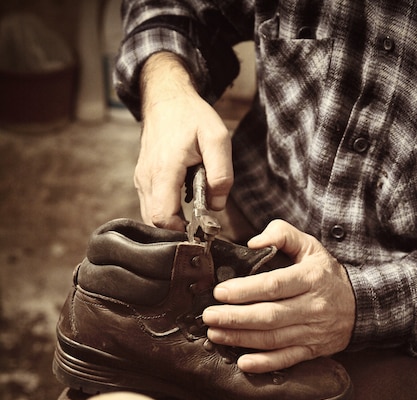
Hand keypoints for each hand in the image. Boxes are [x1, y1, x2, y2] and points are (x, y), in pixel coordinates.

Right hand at [135, 53, 232, 230]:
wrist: (166, 98)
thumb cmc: (191, 116)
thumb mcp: (217, 138)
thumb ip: (221, 174)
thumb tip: (217, 205)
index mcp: (165, 169)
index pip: (163, 216)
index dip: (180, 230)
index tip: (198, 228)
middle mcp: (147, 178)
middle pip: (155, 222)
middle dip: (176, 229)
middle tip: (198, 224)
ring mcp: (141, 179)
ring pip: (150, 216)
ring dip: (170, 220)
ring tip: (192, 213)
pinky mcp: (141, 179)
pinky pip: (150, 205)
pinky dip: (165, 210)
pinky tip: (182, 202)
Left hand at [203, 219, 355, 371]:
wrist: (362, 306)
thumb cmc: (327, 274)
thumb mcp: (310, 246)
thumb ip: (282, 235)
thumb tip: (253, 242)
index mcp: (310, 279)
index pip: (274, 285)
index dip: (245, 290)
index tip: (220, 292)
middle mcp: (312, 307)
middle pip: (270, 315)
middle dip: (235, 317)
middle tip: (209, 316)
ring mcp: (312, 331)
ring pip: (273, 339)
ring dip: (241, 338)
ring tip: (215, 333)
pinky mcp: (312, 350)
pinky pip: (286, 359)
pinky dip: (264, 364)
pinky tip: (243, 363)